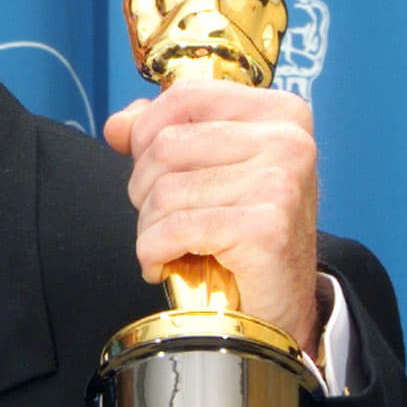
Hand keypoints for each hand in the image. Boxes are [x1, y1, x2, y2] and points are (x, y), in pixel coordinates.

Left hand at [103, 81, 321, 357]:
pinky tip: (165, 264)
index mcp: (280, 113)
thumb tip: (117, 124)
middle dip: (145, 189)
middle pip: (166, 145)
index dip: (145, 133)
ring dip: (150, 227)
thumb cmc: (242, 233)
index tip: (151, 170)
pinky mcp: (265, 227)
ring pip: (164, 190)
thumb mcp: (210, 169)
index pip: (183, 97)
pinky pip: (173, 228)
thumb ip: (164, 133)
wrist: (277, 308)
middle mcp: (288, 141)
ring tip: (174, 245)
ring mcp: (281, 182)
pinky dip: (153, 252)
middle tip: (168, 220)